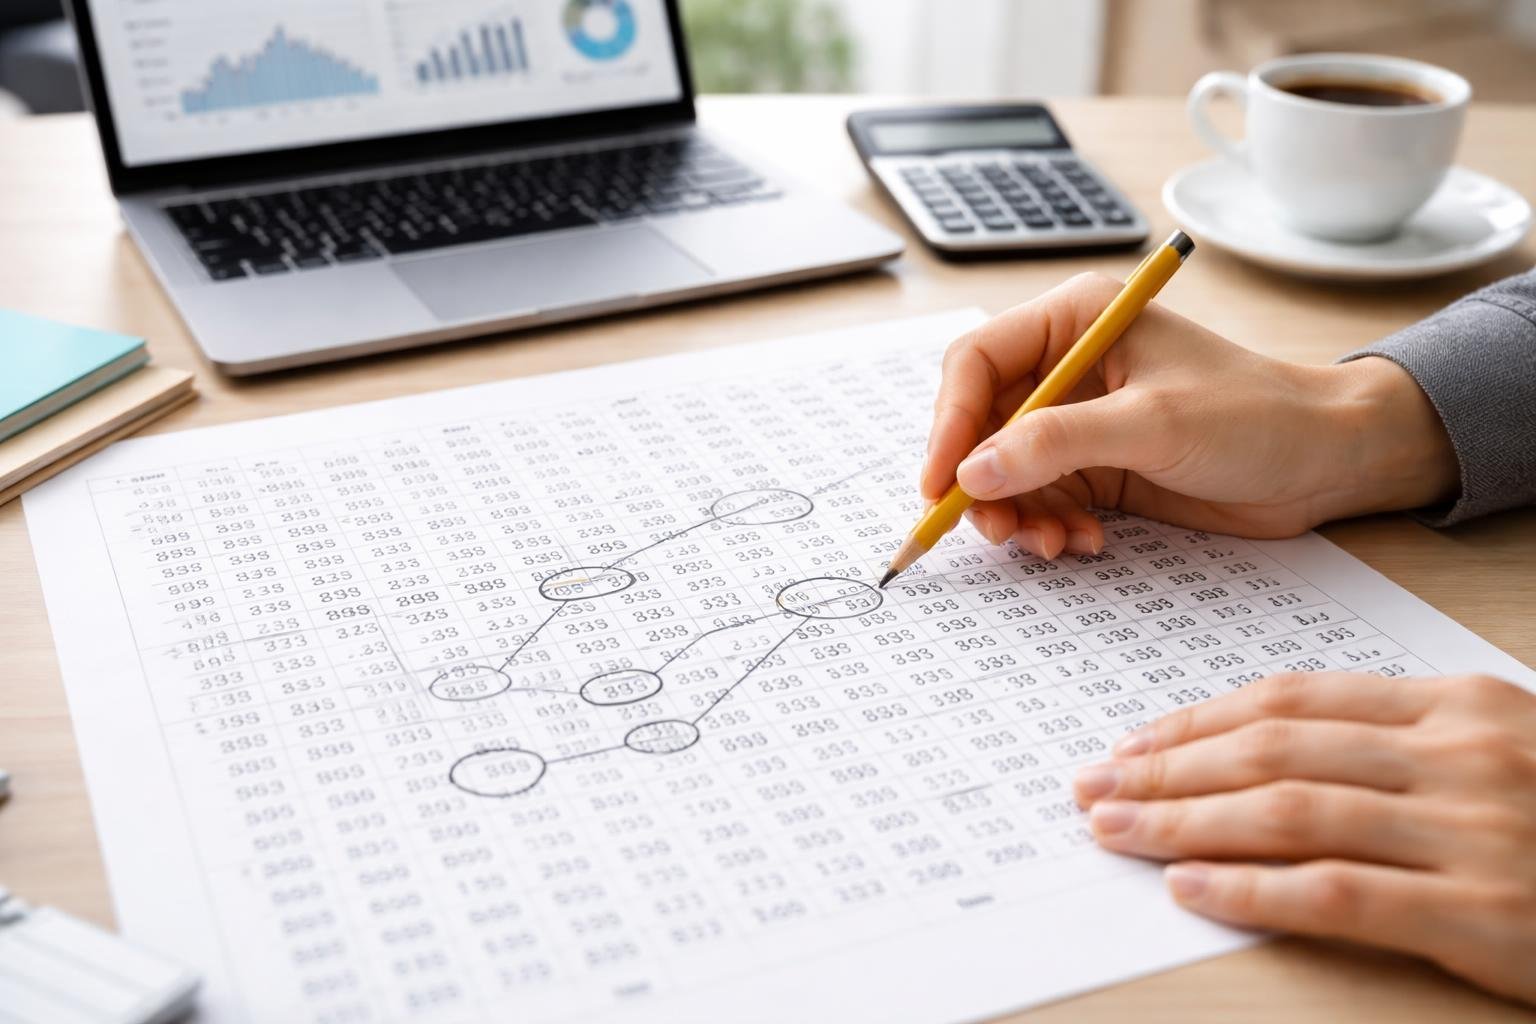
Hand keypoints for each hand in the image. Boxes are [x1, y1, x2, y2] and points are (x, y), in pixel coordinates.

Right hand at [922, 273, 1457, 557]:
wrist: (1327, 461)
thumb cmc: (1256, 415)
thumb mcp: (1153, 423)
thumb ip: (1057, 444)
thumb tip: (971, 474)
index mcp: (1075, 321)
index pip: (976, 363)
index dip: (949, 423)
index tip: (942, 483)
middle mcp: (1067, 367)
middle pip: (981, 425)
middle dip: (980, 483)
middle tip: (991, 530)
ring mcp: (1079, 421)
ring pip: (1005, 473)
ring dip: (1016, 516)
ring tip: (1050, 545)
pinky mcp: (1096, 468)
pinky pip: (1040, 501)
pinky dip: (1047, 529)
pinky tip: (1080, 544)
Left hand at [1072, 671, 1535, 1003]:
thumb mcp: (1500, 752)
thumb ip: (1398, 743)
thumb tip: (1268, 752)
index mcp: (1459, 704)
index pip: (1294, 699)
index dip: (1199, 721)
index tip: (1134, 740)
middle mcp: (1460, 754)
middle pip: (1275, 749)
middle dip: (1169, 767)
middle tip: (1094, 783)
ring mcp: (1471, 831)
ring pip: (1289, 811)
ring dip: (1184, 820)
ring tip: (1115, 828)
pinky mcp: (1481, 913)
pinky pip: (1336, 894)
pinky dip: (1251, 887)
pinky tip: (1190, 886)